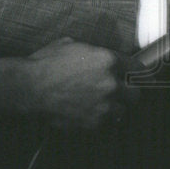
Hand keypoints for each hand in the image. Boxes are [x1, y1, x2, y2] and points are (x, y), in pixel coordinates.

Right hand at [23, 38, 138, 129]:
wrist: (28, 87)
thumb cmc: (46, 63)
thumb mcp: (73, 45)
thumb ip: (95, 53)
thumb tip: (104, 56)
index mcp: (109, 61)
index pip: (138, 68)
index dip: (139, 73)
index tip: (141, 76)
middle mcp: (111, 84)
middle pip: (135, 94)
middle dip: (129, 93)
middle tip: (120, 93)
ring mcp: (103, 105)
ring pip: (122, 111)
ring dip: (114, 108)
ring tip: (102, 105)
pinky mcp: (92, 123)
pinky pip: (104, 123)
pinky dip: (99, 120)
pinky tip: (88, 113)